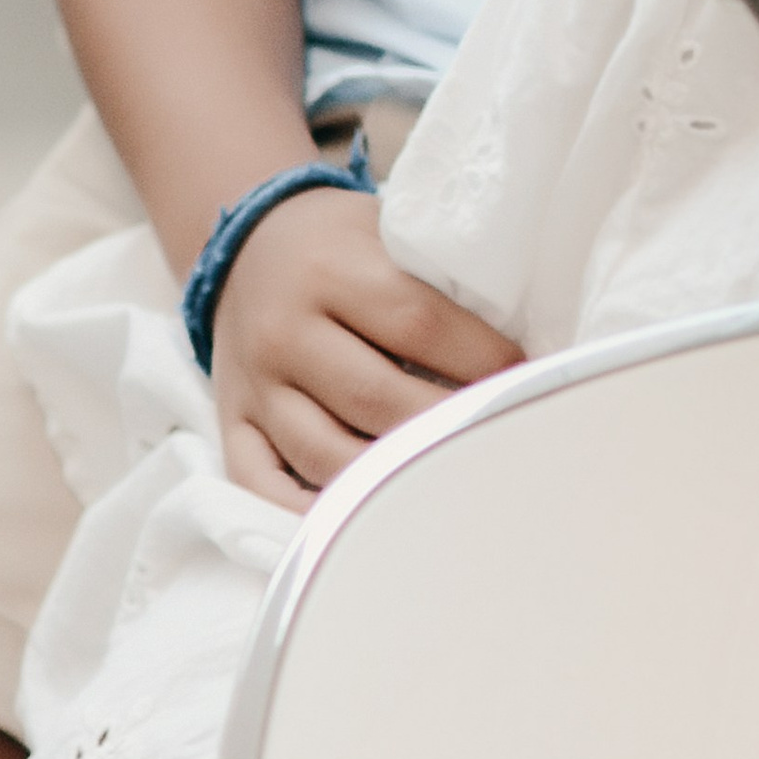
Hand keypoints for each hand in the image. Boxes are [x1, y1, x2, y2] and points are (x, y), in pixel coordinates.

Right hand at [212, 185, 520, 508]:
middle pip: (378, 400)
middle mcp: (286, 332)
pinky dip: (309, 515)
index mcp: (332, 272)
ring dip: (393, 480)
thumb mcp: (385, 233)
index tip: (526, 378)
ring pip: (326, 454)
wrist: (246, 242)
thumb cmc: (340, 244)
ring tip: (449, 482)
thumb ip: (437, 281)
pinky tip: (362, 525)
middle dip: (448, 427)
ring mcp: (256, 386)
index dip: (483, 360)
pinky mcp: (233, 424)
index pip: (420, 325)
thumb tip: (521, 344)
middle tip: (499, 440)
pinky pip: (263, 486)